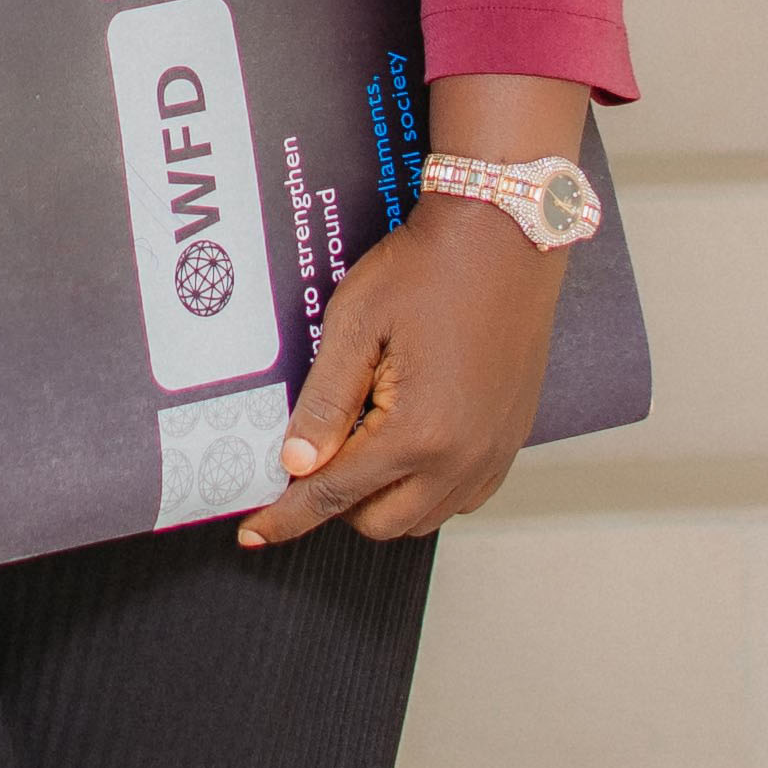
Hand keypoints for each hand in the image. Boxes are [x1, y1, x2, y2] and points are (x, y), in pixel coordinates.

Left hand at [236, 198, 571, 548]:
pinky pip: (463, 496)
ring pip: (424, 518)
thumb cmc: (429, 269)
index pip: (334, 496)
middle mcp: (462, 456)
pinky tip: (407, 446)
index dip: (287, 517)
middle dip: (337, 503)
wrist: (504, 235)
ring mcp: (493, 451)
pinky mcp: (511, 438)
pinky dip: (427, 489)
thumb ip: (325, 402)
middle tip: (316, 455)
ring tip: (362, 443)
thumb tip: (296, 464)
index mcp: (418, 432)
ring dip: (384, 500)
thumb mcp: (356, 325)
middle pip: (380, 523)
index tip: (255, 532)